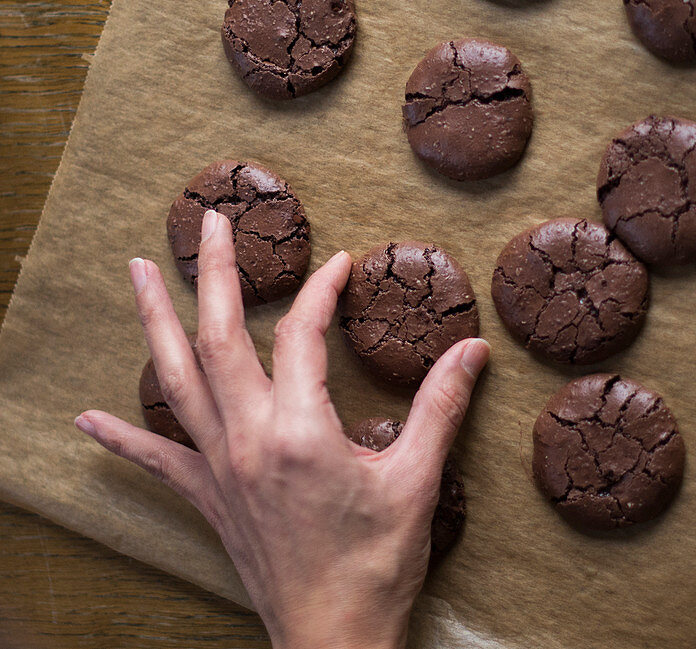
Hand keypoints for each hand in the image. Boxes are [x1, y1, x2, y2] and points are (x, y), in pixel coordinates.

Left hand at [75, 210, 490, 648]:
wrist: (332, 640)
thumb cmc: (375, 566)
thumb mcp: (417, 481)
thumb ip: (441, 407)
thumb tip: (473, 352)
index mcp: (299, 431)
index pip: (301, 334)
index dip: (320, 291)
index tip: (339, 263)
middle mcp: (248, 440)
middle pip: (217, 338)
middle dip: (212, 274)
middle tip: (208, 223)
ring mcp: (220, 468)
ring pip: (175, 380)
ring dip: (155, 322)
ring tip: (139, 274)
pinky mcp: (209, 497)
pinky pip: (156, 459)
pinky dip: (121, 436)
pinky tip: (87, 418)